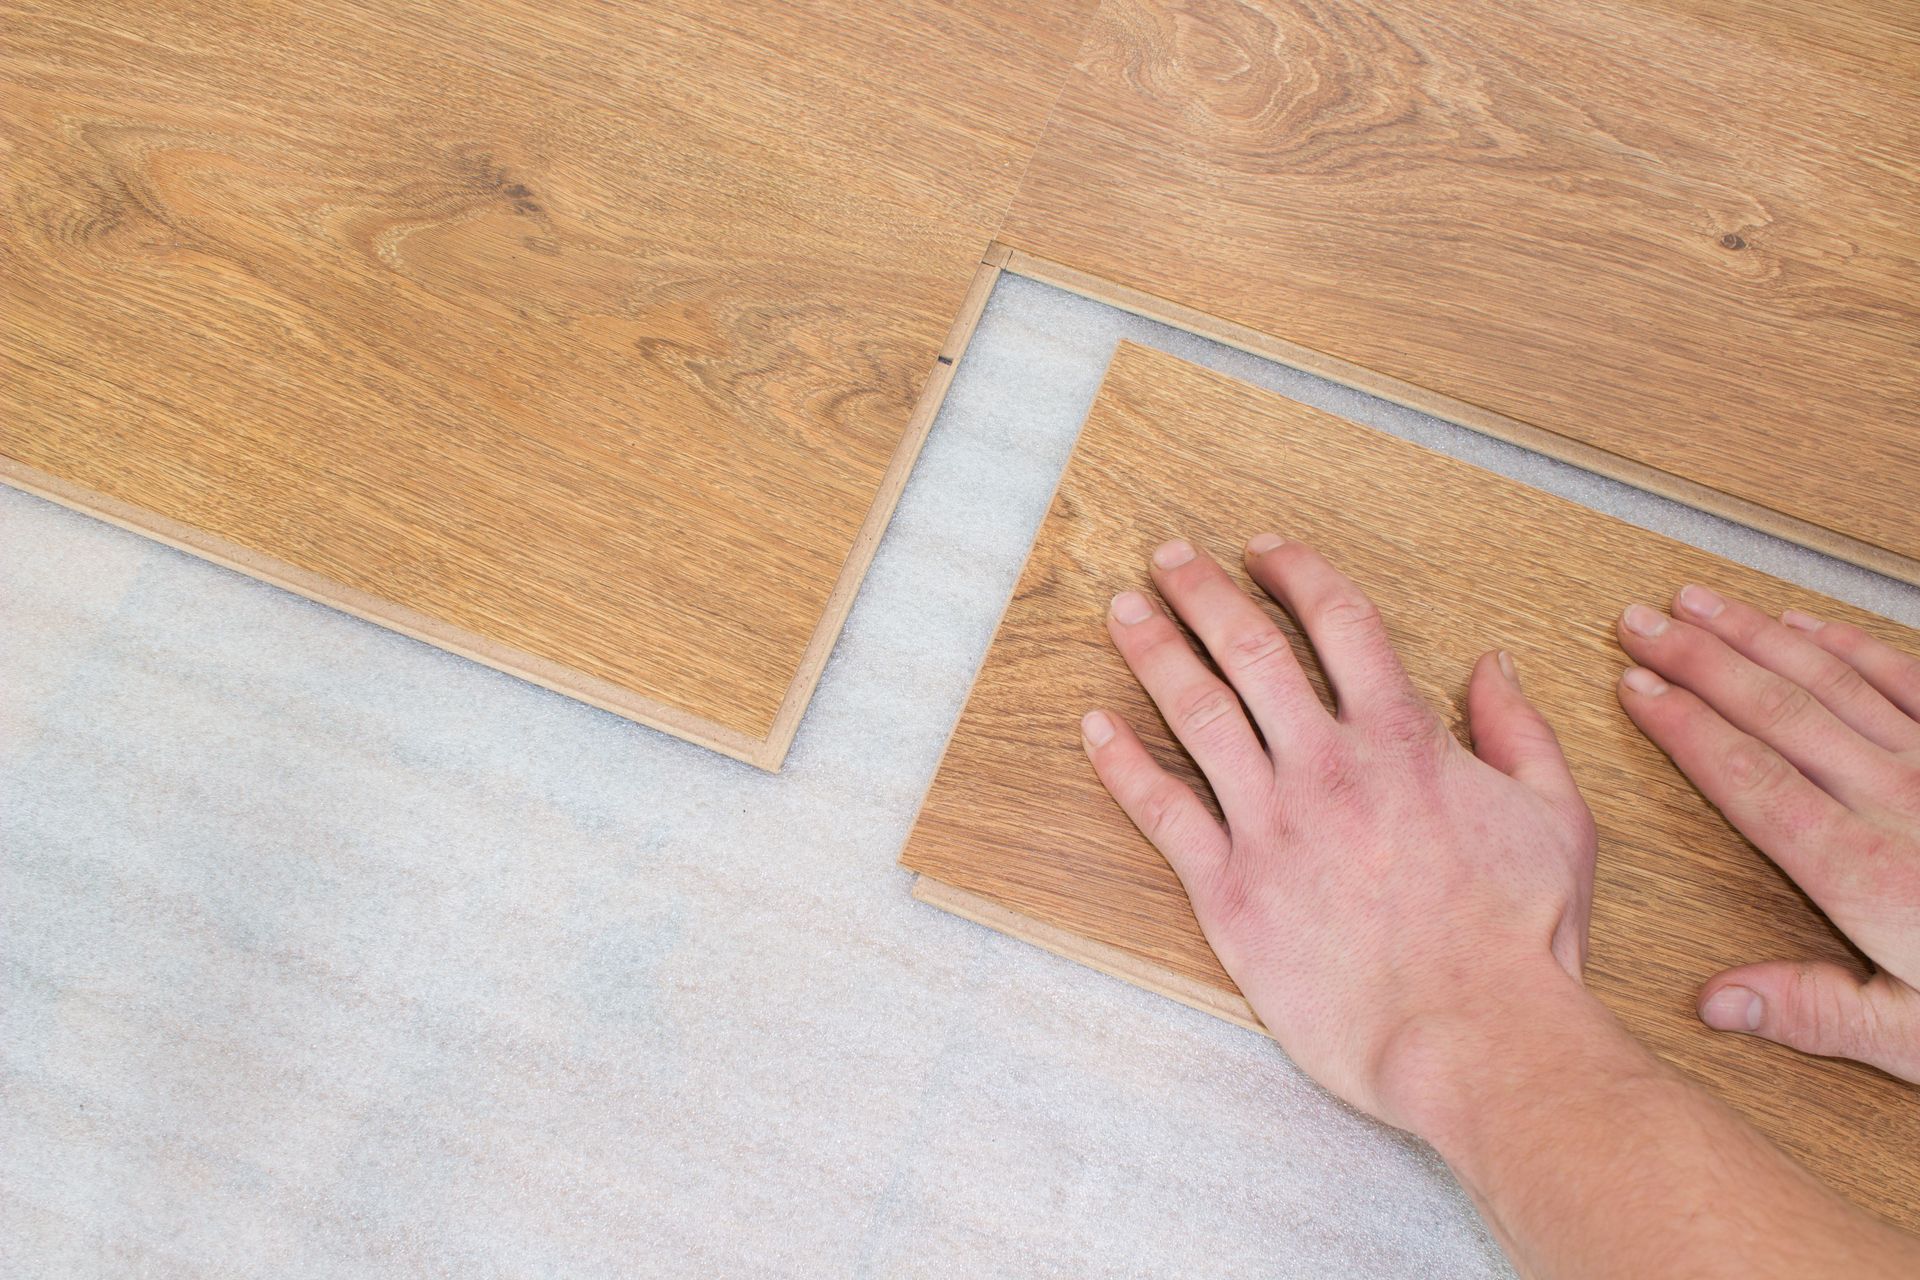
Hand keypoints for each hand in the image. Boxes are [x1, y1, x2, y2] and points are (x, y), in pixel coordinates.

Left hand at [1081, 535, 1597, 1133]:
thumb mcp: (1555, 818)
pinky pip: (1161, 810)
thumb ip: (1520, 731)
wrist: (1471, 1035)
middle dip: (1202, 591)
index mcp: (1401, 738)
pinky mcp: (1230, 889)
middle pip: (1249, 647)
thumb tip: (1493, 666)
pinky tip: (1094, 726)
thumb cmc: (1521, 937)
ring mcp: (1270, 823)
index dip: (1294, 571)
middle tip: (1168, 557)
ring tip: (1123, 610)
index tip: (1262, 549)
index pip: (1337, 620)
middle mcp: (1326, 764)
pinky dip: (1121, 763)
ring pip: (1196, 711)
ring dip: (1154, 650)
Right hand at [1616, 586, 1919, 1081]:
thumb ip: (1818, 1014)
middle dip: (1698, 660)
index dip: (1684, 729)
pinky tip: (1807, 622)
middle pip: (1776, 712)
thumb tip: (1718, 1002)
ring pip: (1831, 680)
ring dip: (1757, 635)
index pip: (1749, 781)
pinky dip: (1850, 644)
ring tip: (1700, 603)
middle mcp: (1899, 805)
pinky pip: (1907, 678)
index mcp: (1868, 875)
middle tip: (1641, 623)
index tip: (1635, 691)